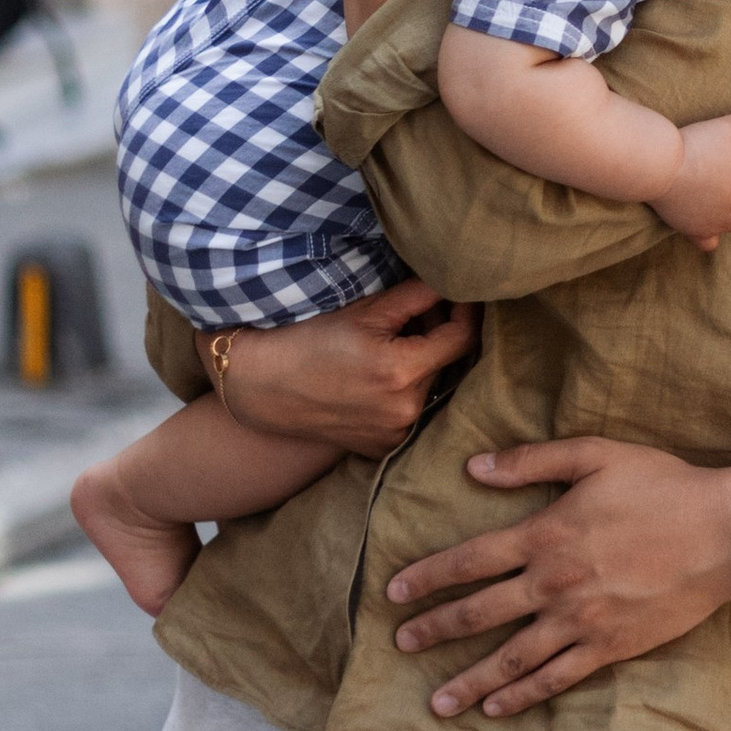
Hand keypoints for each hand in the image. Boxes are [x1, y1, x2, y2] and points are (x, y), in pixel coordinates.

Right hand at [212, 278, 474, 452]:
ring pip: (431, 387)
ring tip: (394, 341)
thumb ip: (418, 296)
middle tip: (419, 312)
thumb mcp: (366, 310)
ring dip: (424, 362)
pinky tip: (379, 373)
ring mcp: (394, 434)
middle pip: (447, 363)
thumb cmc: (311, 338)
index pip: (463, 338)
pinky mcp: (382, 448)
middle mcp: (405, 410)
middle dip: (440, 334)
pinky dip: (406, 390)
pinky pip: (411, 412)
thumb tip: (456, 283)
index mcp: (402, 372)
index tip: (461, 296)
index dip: (467, 312)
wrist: (263, 384)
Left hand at [386, 437, 730, 717]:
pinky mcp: (610, 646)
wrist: (725, 532)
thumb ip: (532, 461)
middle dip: (436, 630)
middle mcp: (555, 583)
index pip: (470, 560)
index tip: (394, 593)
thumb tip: (474, 466)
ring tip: (437, 702)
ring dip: (470, 681)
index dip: (428, 577)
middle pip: (480, 613)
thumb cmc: (663, 486)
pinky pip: (557, 678)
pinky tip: (498, 708)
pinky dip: (524, 696)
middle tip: (400, 645)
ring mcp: (582, 620)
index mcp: (546, 534)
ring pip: (513, 657)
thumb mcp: (597, 455)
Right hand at [650, 111, 730, 251]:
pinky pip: (711, 242)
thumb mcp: (730, 125)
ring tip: (709, 188)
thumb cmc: (696, 144)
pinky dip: (710, 232)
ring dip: (730, 206)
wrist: (661, 166)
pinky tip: (704, 220)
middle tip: (717, 166)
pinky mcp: (698, 232)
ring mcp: (720, 223)